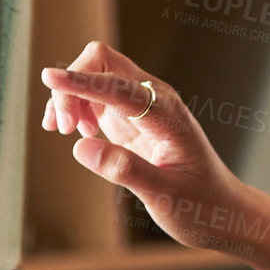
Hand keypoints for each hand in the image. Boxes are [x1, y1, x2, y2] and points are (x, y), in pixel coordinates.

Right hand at [39, 40, 244, 250]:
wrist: (220, 208)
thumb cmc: (200, 204)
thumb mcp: (166, 196)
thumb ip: (126, 170)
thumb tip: (81, 146)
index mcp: (168, 116)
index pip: (118, 88)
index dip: (82, 82)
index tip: (49, 77)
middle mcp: (156, 100)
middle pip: (104, 61)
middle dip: (74, 85)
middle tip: (63, 129)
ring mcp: (143, 104)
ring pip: (97, 73)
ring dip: (72, 95)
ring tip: (64, 131)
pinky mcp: (132, 116)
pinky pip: (98, 93)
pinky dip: (78, 104)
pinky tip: (76, 130)